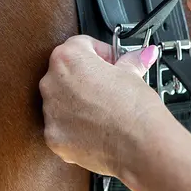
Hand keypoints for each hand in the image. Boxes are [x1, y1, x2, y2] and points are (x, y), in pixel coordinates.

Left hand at [39, 35, 163, 175]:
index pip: (80, 45)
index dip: (101, 53)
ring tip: (106, 109)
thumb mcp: (133, 75)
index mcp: (68, 59)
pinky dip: (76, 127)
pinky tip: (98, 127)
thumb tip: (140, 55)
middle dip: (87, 77)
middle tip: (110, 86)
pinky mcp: (53, 137)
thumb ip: (130, 61)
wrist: (139, 146)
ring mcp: (50, 112)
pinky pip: (62, 126)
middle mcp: (51, 83)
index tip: (112, 63)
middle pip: (66, 72)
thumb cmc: (134, 110)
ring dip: (79, 102)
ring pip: (62, 100)